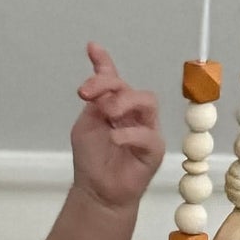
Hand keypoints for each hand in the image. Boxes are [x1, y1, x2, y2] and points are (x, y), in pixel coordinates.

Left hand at [72, 43, 163, 211]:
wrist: (97, 191)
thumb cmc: (92, 160)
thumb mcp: (86, 125)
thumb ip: (94, 104)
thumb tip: (95, 84)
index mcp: (115, 106)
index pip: (113, 80)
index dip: (105, 62)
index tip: (92, 47)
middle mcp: (133, 114)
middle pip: (131, 88)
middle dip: (109, 84)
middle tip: (87, 95)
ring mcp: (146, 130)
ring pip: (148, 102)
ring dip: (124, 102)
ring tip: (106, 113)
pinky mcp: (154, 151)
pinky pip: (148, 136)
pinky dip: (129, 134)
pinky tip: (114, 137)